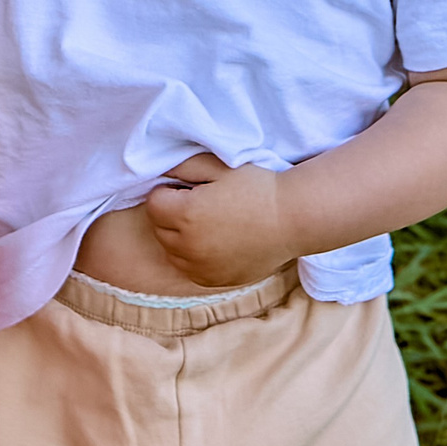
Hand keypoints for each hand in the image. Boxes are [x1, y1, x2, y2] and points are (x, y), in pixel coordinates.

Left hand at [142, 153, 297, 290]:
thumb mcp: (218, 165)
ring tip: (209, 224)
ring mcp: (201, 267)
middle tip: (201, 204)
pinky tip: (216, 243)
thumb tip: (157, 170)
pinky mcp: (215, 281)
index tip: (191, 189)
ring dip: (180, 238)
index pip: (153, 202)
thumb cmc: (256, 187)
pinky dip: (194, 258)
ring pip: (172, 251)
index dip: (169, 192)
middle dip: (172, 215)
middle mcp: (188, 245)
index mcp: (185, 214)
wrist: (293, 219)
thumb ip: (181, 165)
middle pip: (159, 228)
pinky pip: (189, 269)